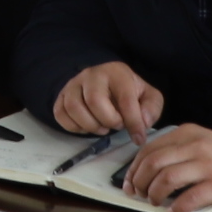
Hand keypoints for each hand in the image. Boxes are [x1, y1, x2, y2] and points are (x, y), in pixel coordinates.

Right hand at [50, 61, 167, 136]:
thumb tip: (143, 122)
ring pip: (73, 107)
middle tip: (117, 125)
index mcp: (117, 73)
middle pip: (94, 100)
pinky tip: (87, 127)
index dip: (133, 122)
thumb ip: (151, 108)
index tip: (138, 138)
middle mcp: (92, 75)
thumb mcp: (147, 95)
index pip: (125, 99)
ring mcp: (73, 84)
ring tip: (102, 128)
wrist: (103, 80)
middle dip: (108, 120)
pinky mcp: (61, 96)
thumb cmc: (127, 90)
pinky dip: (73, 127)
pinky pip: (60, 114)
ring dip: (90, 125)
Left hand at [121, 126, 211, 211]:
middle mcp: (194, 146)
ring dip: (154, 194)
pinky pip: (189, 198)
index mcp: (187, 133)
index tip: (129, 182)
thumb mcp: (201, 141)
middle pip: (153, 163)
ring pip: (167, 179)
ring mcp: (207, 166)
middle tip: (138, 194)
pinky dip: (176, 207)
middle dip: (139, 182)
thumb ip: (177, 149)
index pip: (149, 149)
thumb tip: (147, 168)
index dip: (134, 168)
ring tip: (155, 202)